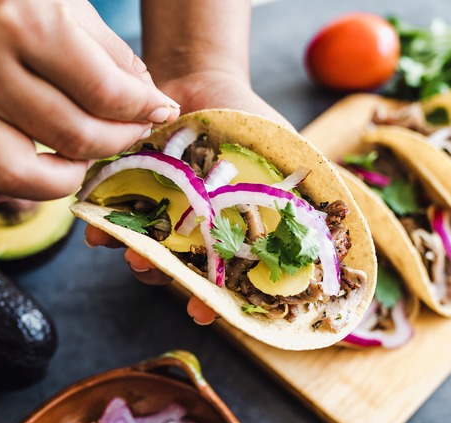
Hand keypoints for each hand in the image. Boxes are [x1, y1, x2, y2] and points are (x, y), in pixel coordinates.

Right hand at [0, 0, 178, 213]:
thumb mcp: (71, 6)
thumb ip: (116, 58)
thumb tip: (153, 107)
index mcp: (27, 25)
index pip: (104, 93)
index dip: (145, 109)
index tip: (159, 111)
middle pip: (72, 137)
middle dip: (118, 142)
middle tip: (130, 133)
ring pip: (15, 175)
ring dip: (62, 180)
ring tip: (79, 161)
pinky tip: (13, 182)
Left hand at [84, 71, 288, 325]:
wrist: (200, 81)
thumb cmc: (248, 121)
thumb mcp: (288, 153)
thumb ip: (311, 189)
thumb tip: (353, 221)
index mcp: (229, 232)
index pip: (224, 279)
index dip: (215, 300)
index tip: (205, 313)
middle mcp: (191, 232)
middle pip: (179, 271)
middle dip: (167, 280)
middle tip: (160, 278)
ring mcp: (158, 215)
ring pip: (144, 249)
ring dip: (135, 256)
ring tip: (132, 253)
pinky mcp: (128, 194)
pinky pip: (112, 218)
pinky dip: (102, 225)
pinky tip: (97, 227)